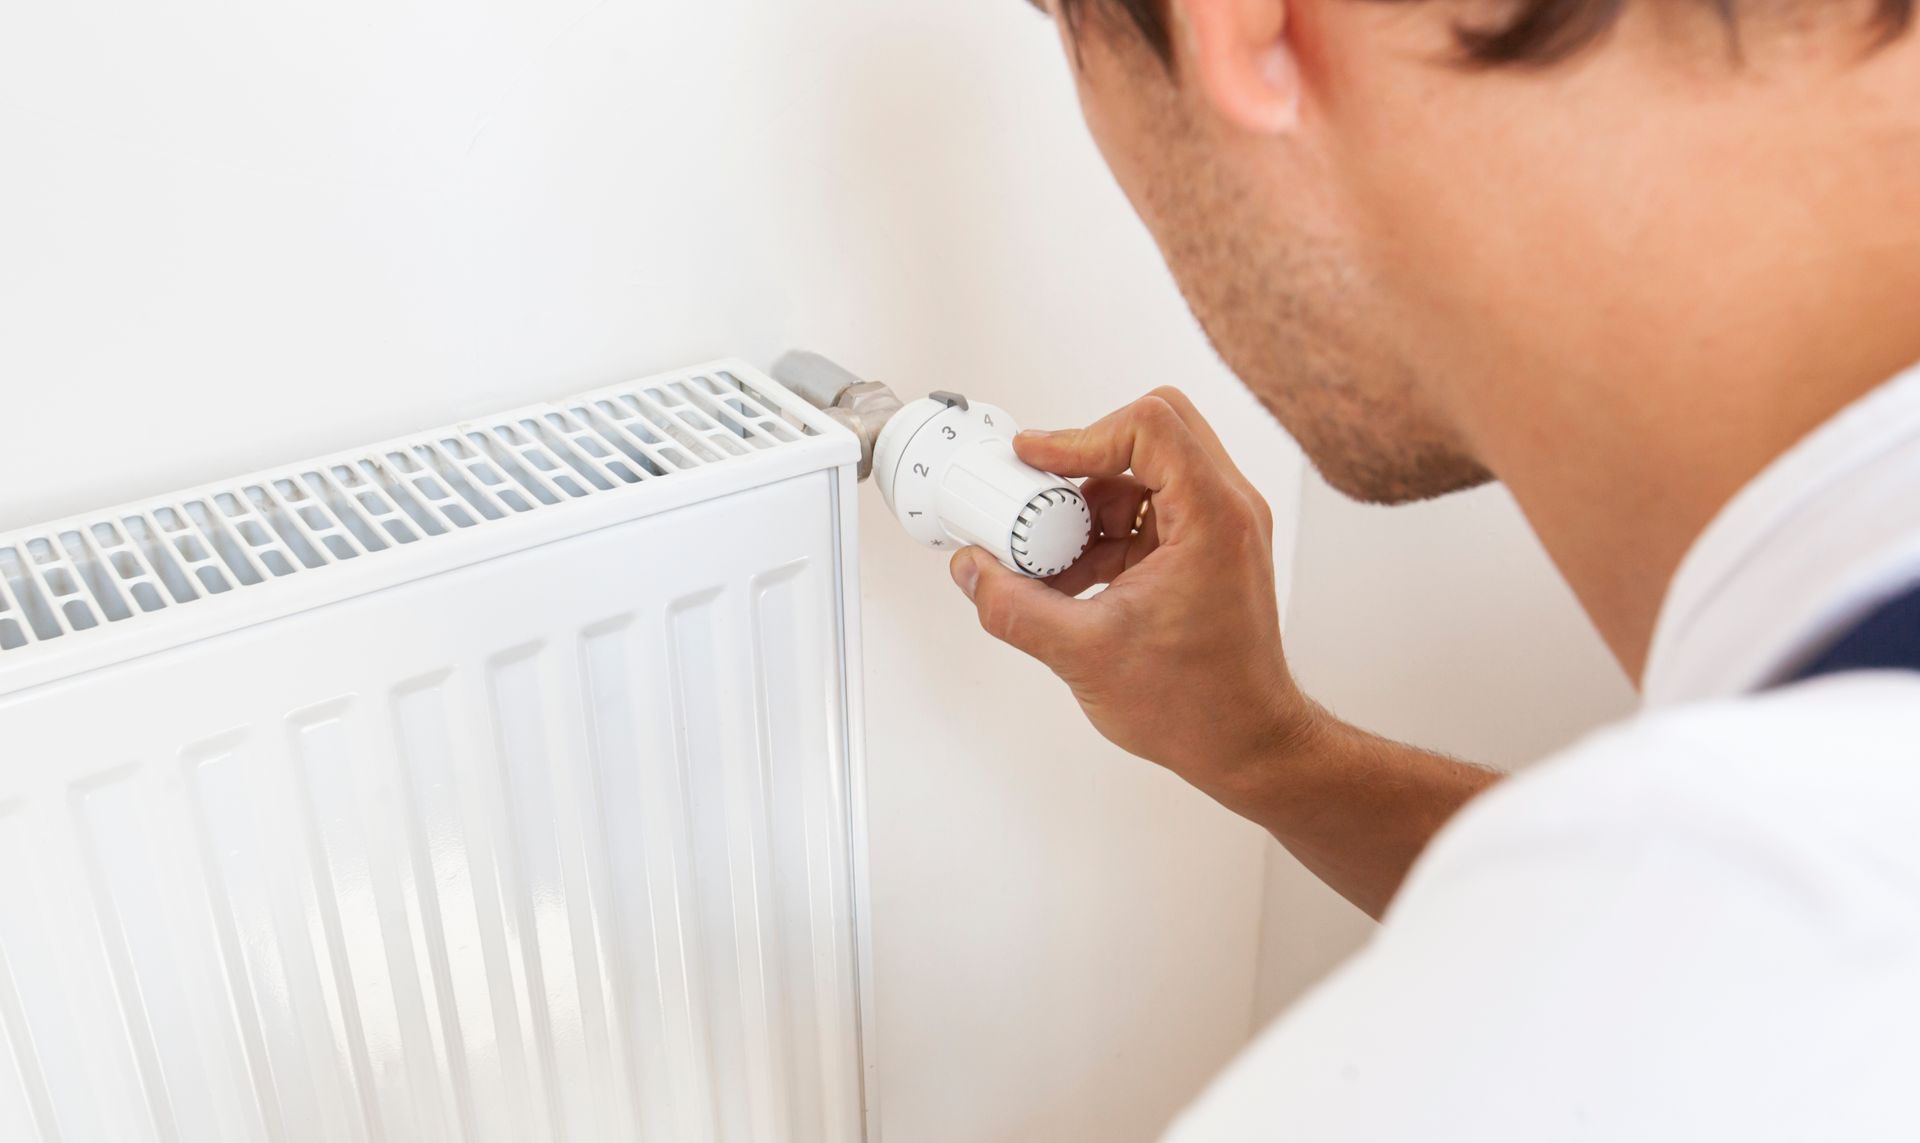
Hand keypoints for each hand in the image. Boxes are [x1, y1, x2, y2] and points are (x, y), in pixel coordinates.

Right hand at [949, 388, 1318, 811]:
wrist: (1246, 745)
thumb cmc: (1201, 708)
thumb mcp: (1084, 655)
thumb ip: (1014, 608)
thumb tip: (972, 571)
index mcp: (1213, 518)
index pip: (1149, 426)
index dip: (1080, 436)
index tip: (1034, 461)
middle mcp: (1227, 511)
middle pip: (1151, 433)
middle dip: (1083, 460)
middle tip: (1038, 492)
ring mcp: (1220, 529)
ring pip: (1144, 473)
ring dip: (1088, 504)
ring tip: (1049, 555)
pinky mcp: (1205, 550)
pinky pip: (1147, 512)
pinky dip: (1103, 533)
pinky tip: (1069, 578)